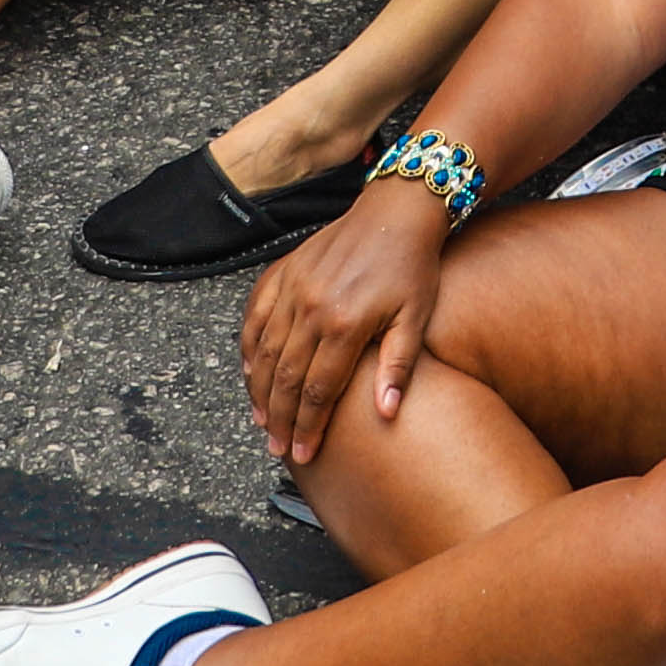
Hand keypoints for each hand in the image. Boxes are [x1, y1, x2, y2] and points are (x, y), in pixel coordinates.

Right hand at [240, 179, 449, 467]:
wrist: (397, 210)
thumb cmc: (412, 267)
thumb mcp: (416, 317)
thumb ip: (398, 366)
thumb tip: (386, 414)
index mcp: (346, 323)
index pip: (319, 390)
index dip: (308, 427)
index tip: (303, 455)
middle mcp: (312, 307)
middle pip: (287, 377)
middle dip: (281, 419)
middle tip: (278, 449)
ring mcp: (295, 287)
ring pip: (267, 351)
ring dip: (261, 391)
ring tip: (263, 422)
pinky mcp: (286, 270)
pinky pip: (257, 314)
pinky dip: (249, 346)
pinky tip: (250, 372)